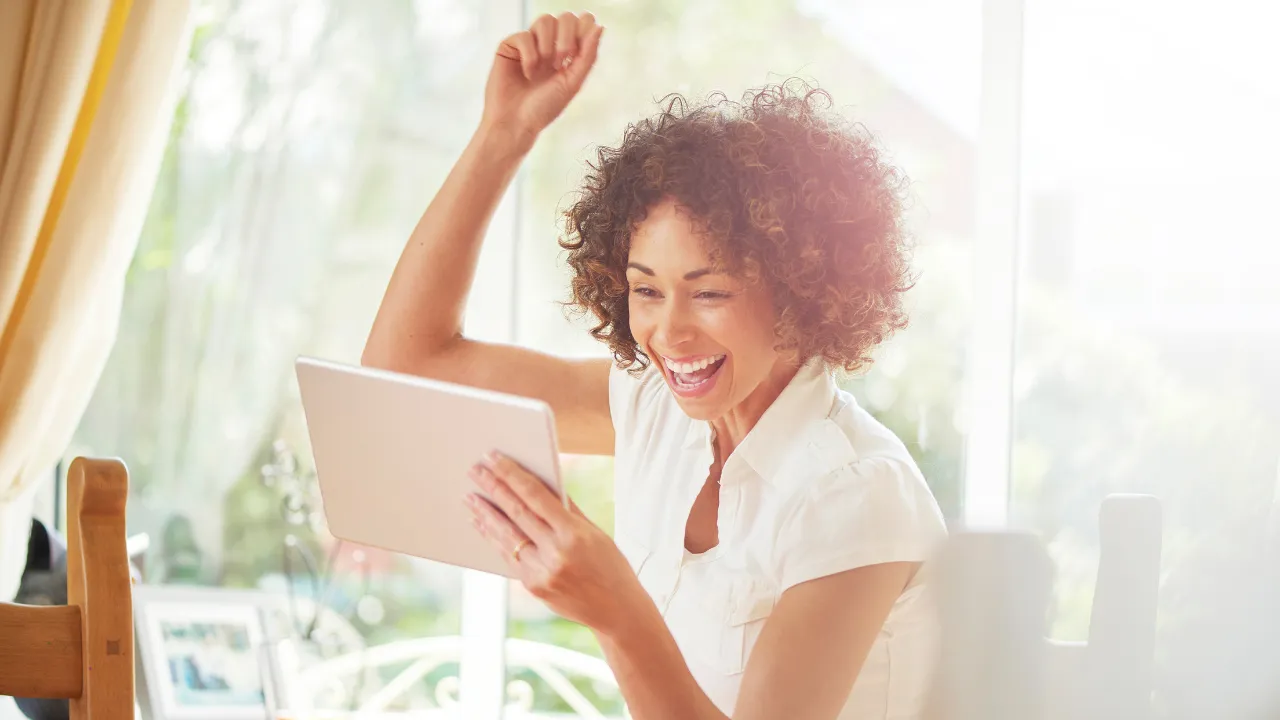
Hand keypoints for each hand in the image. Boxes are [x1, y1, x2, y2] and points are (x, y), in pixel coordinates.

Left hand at [464, 451, 645, 634]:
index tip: (494, 458)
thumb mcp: (595, 533)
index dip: (512, 475)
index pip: (535, 496)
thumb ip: (567, 510)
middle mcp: (556, 553)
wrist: (618, 610)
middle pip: (516, 514)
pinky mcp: (533, 587)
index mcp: (574, 534)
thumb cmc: (610, 565)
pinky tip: (483, 525)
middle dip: (493, 489)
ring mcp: (542, 573)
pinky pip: (509, 558)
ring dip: (485, 515)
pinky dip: (494, 539)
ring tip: (470, 497)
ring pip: (506, 537)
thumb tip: (541, 483)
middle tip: (474, 470)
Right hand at [481, 12, 603, 146]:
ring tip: (544, 68)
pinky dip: (529, 55)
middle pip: (566, 17)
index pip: (582, 22)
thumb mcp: (573, 83)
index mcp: (569, 52)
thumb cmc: (544, 108)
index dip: (584, 30)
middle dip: (567, 38)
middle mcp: (550, 44)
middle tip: (561, 62)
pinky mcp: (510, 46)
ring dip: (548, 45)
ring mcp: (530, 43)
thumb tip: (600, 27)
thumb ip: (588, 55)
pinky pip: (524, 35)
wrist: (516, 124)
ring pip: (545, 20)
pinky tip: (527, 73)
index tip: (577, 54)